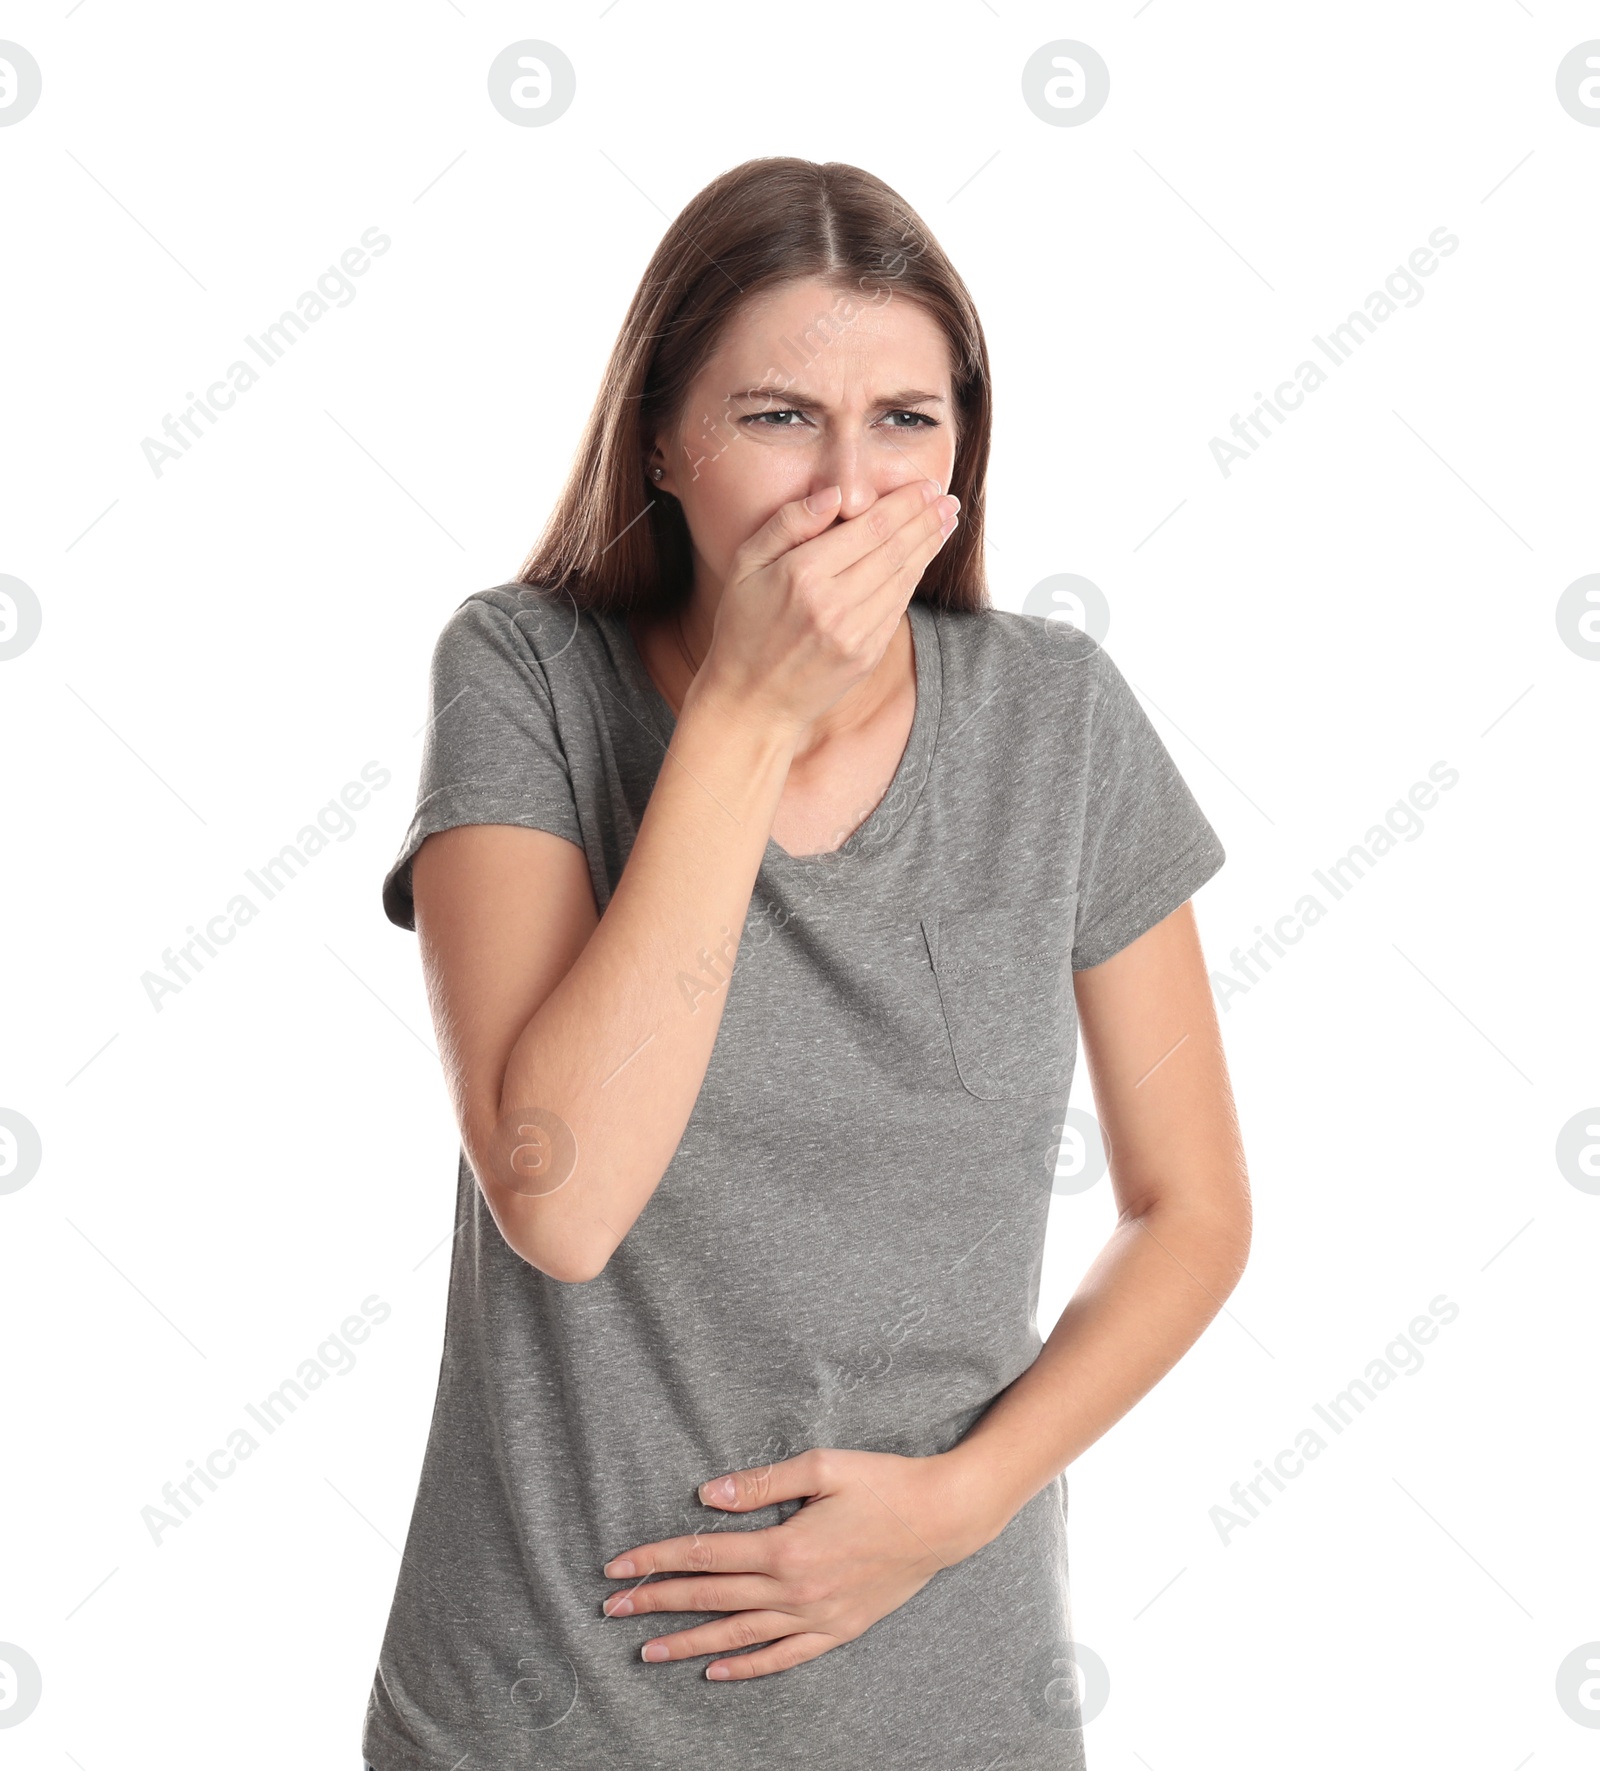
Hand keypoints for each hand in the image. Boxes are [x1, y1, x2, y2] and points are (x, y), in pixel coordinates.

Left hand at [600, 1446, 998, 1679]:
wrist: (944, 1518)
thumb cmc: (884, 1482)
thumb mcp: (822, 1467)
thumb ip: (762, 1484)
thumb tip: (708, 1495)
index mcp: (785, 1546)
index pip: (703, 1555)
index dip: (656, 1559)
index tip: (617, 1567)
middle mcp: (795, 1589)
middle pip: (711, 1598)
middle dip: (656, 1603)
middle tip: (612, 1611)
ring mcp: (816, 1617)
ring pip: (739, 1635)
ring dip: (689, 1643)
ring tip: (647, 1652)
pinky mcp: (838, 1631)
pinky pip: (783, 1657)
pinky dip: (747, 1668)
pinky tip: (716, 1672)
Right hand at [694, 478, 960, 736]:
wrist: (750, 700)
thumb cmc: (742, 627)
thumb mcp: (744, 565)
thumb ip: (788, 524)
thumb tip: (834, 495)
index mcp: (802, 575)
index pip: (870, 528)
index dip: (905, 504)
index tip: (925, 485)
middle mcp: (832, 605)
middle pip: (895, 550)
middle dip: (926, 519)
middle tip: (948, 499)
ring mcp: (853, 634)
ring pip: (903, 578)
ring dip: (929, 546)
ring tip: (945, 521)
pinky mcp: (866, 656)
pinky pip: (898, 608)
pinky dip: (914, 579)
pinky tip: (922, 559)